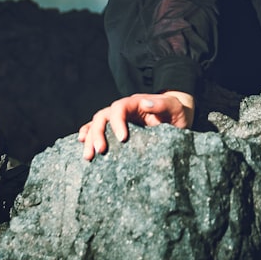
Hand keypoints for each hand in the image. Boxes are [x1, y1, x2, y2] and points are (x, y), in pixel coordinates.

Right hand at [78, 90, 194, 159]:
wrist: (177, 117)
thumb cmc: (176, 112)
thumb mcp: (174, 107)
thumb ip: (162, 104)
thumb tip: (144, 103)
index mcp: (135, 103)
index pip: (119, 108)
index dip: (117, 122)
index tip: (122, 139)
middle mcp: (123, 110)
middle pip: (103, 116)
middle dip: (98, 133)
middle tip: (100, 151)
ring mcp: (118, 120)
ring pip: (96, 123)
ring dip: (90, 138)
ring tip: (89, 156)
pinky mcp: (116, 130)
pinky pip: (97, 129)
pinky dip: (88, 134)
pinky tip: (83, 144)